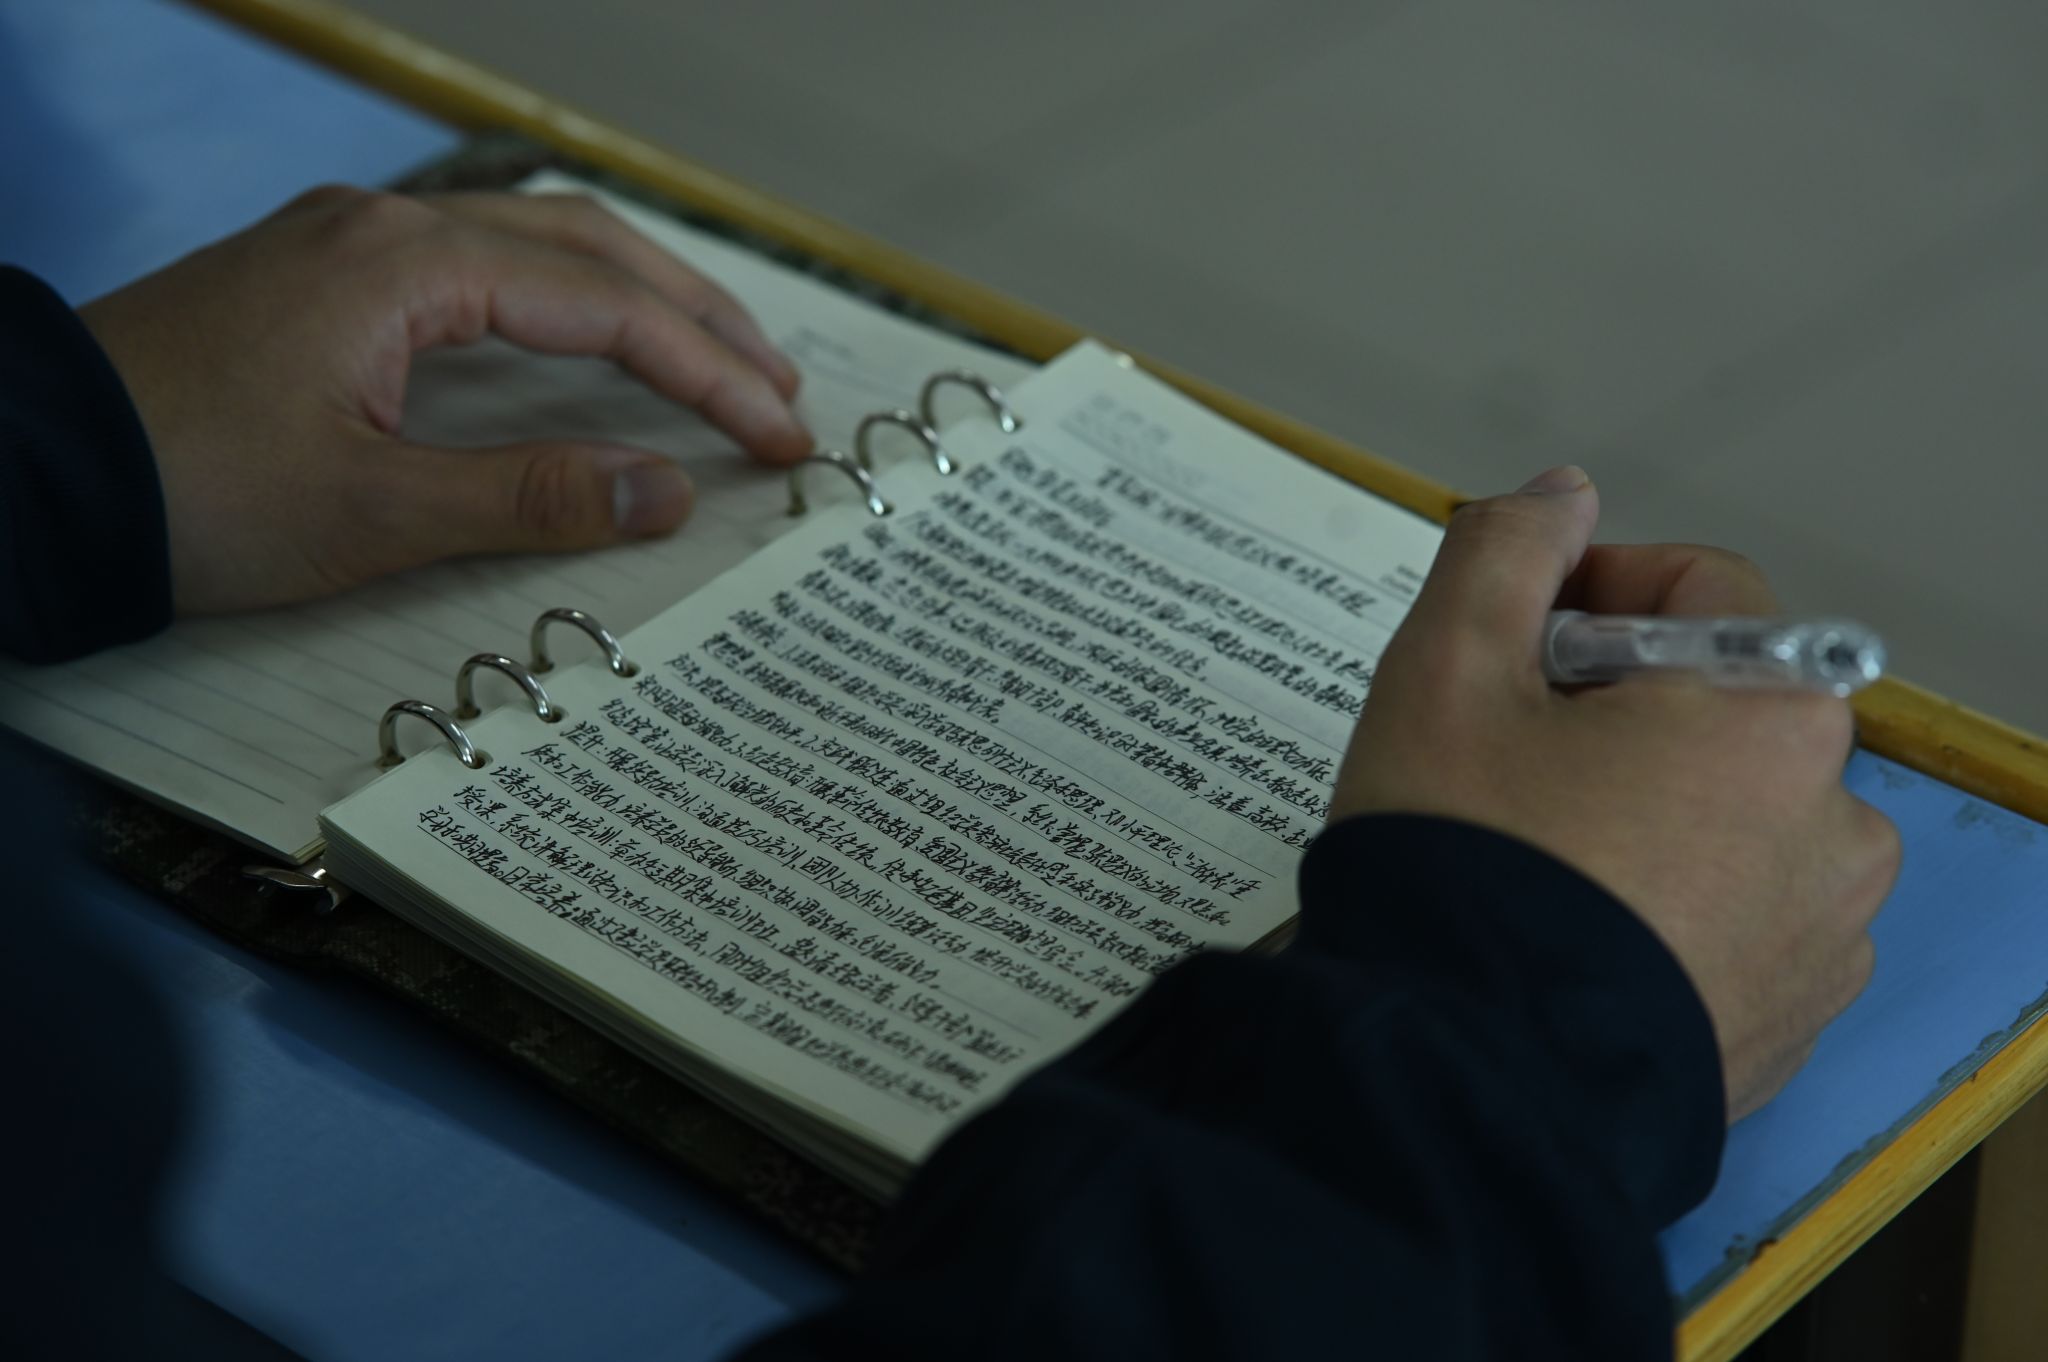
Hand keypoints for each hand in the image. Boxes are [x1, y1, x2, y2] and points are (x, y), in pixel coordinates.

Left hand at [80, 186, 810, 612]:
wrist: (27, 477)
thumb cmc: (192, 496)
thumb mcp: (374, 512)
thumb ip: (534, 496)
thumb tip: (671, 492)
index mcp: (406, 267)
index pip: (604, 308)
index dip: (708, 374)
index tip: (781, 435)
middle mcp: (383, 227)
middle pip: (585, 245)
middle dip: (695, 315)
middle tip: (776, 387)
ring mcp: (345, 241)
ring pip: (531, 243)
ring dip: (633, 296)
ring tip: (713, 356)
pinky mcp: (316, 274)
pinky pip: (475, 261)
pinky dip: (560, 298)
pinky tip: (584, 334)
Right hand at [1329, 466, 1899, 1120]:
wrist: (1467, 1074)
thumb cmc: (1466, 861)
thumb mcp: (1448, 670)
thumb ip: (1506, 552)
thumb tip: (1562, 493)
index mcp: (1774, 714)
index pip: (1700, 592)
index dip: (1589, 594)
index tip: (1510, 643)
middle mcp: (1835, 821)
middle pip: (1718, 712)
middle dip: (1616, 712)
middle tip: (1505, 757)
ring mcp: (1822, 937)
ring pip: (1730, 821)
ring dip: (1648, 812)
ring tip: (1537, 856)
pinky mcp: (1789, 1026)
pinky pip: (1734, 925)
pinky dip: (1667, 908)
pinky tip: (1572, 930)